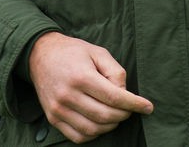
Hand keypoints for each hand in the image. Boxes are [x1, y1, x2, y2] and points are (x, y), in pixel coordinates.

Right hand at [29, 32, 153, 143]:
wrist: (41, 55)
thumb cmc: (74, 52)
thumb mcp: (98, 52)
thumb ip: (115, 72)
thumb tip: (124, 93)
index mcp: (81, 77)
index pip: (114, 97)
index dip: (134, 104)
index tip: (148, 107)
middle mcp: (68, 95)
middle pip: (105, 116)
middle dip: (124, 115)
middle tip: (131, 109)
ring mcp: (58, 109)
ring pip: (92, 129)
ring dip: (110, 126)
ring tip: (117, 115)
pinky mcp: (52, 118)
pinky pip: (78, 136)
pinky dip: (94, 134)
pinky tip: (101, 123)